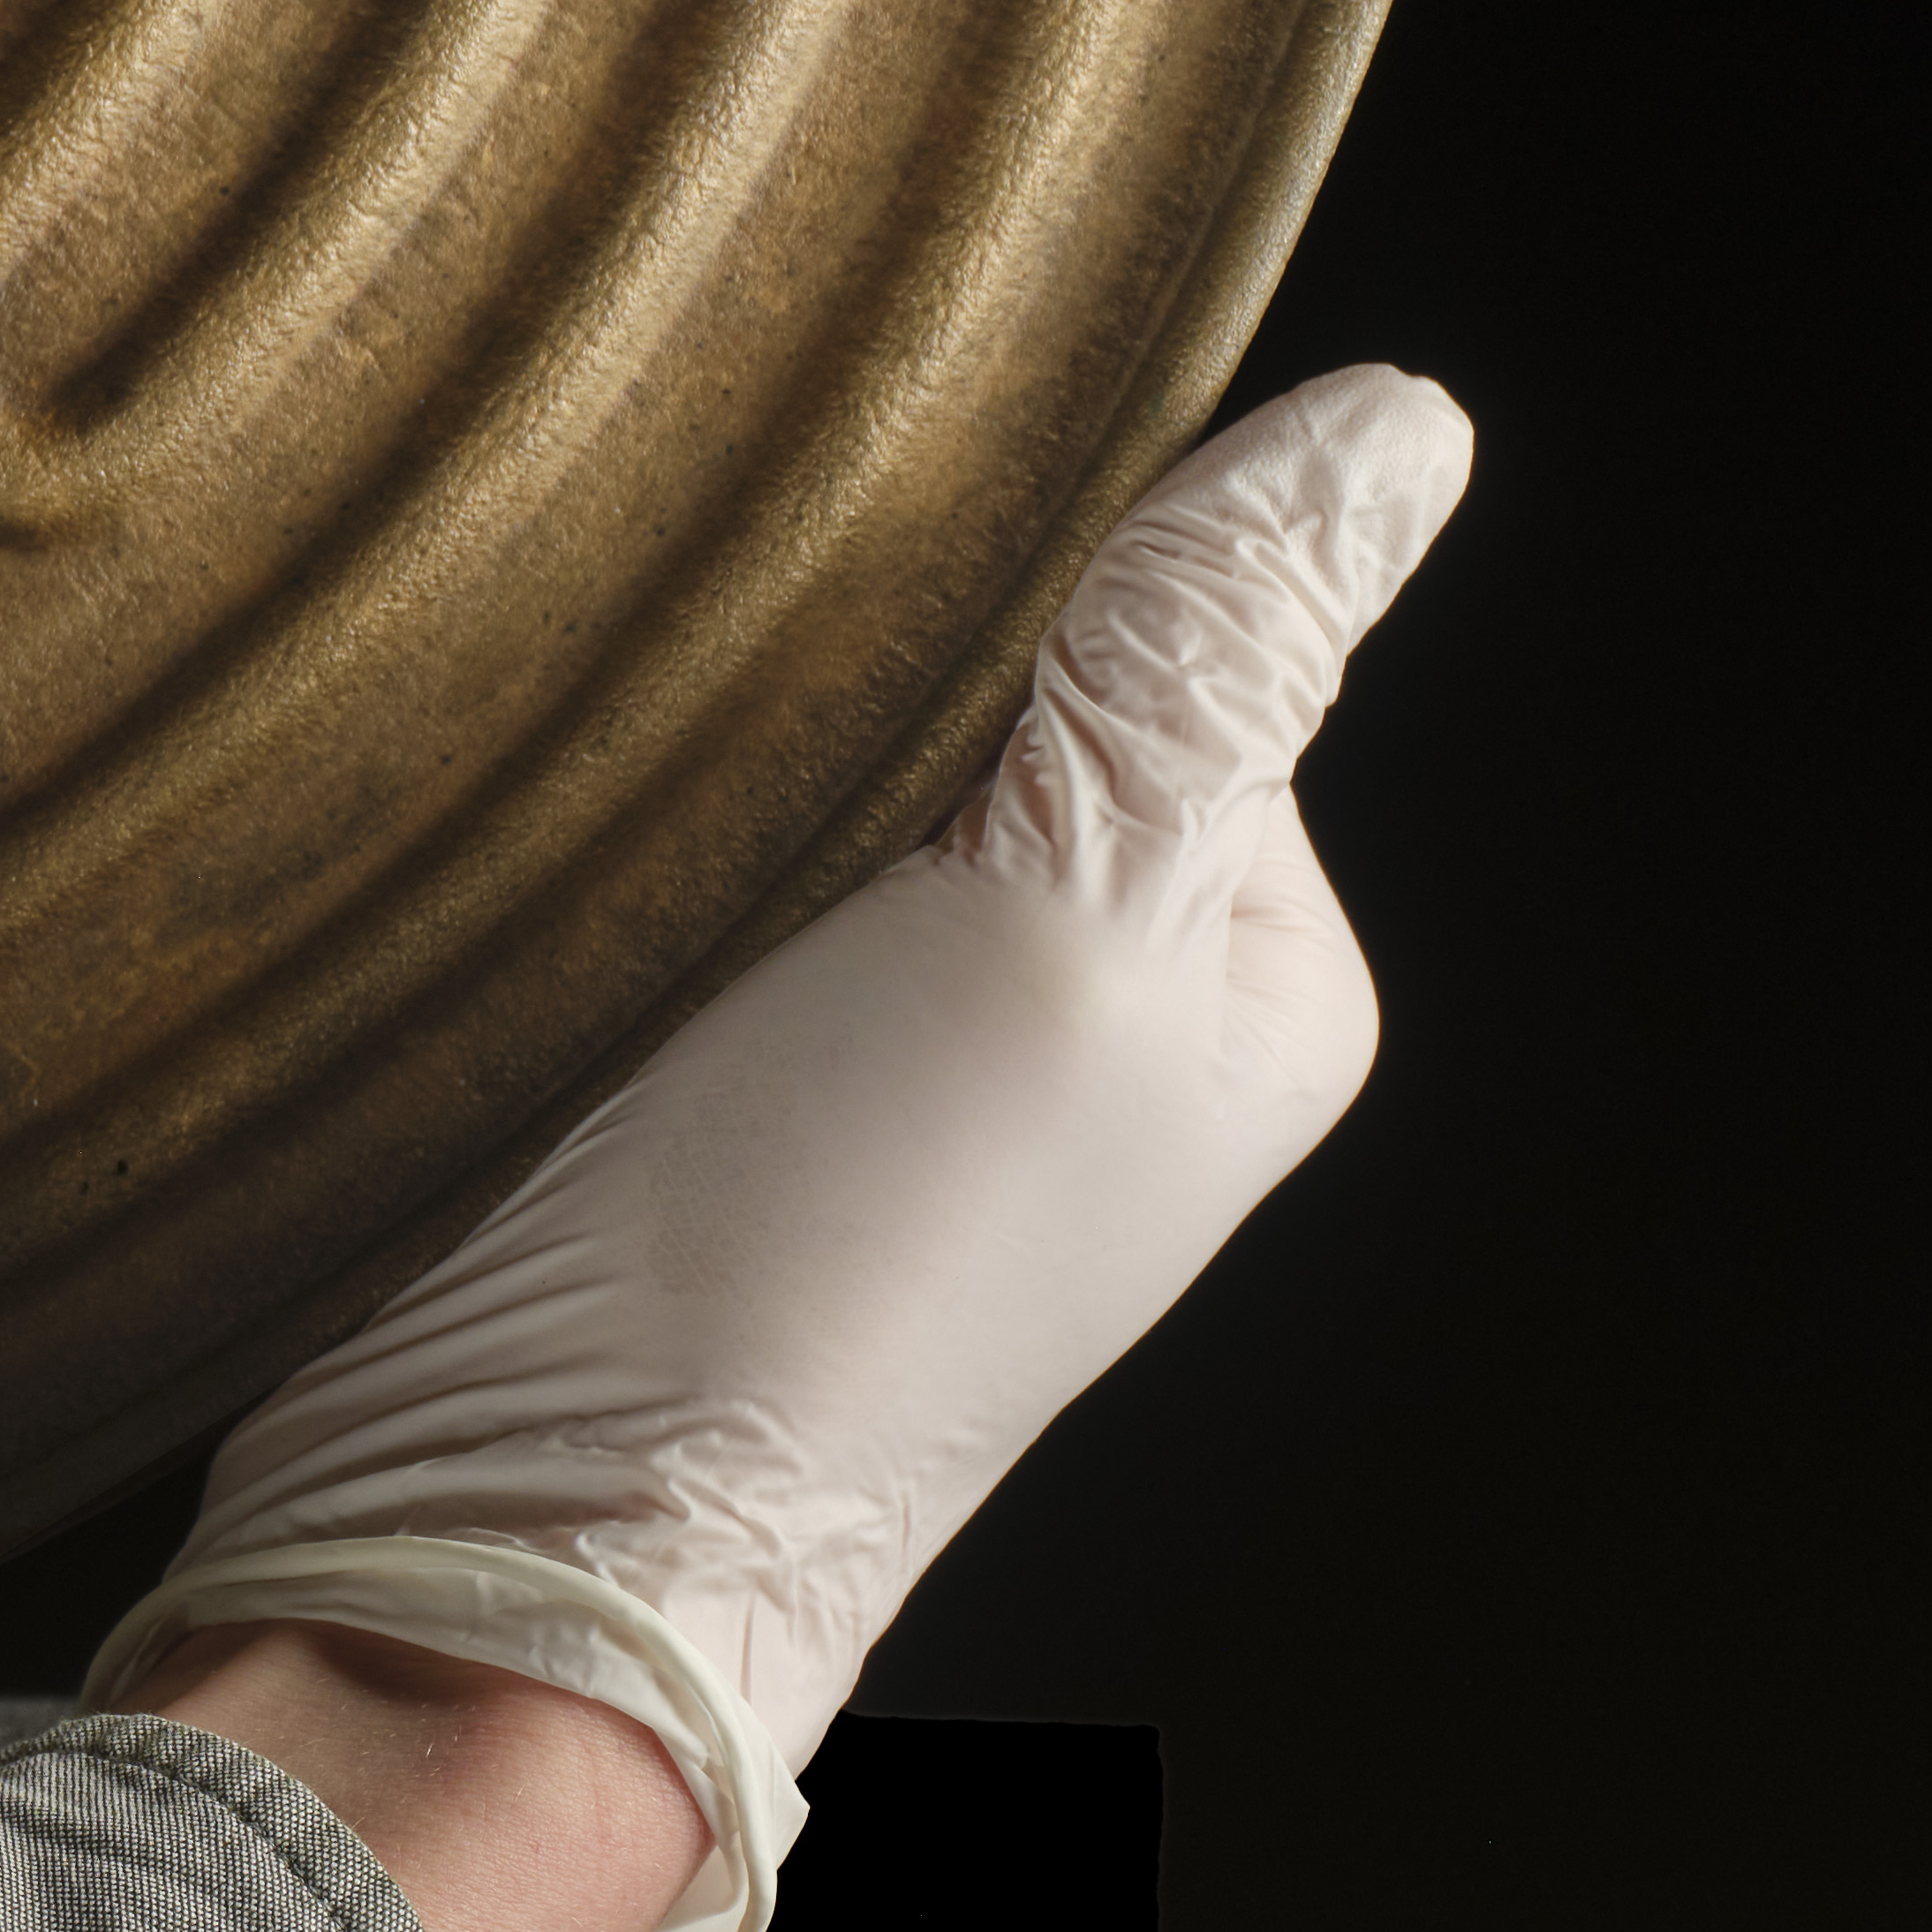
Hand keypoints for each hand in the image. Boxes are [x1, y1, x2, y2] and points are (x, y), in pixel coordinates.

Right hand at [89, 359, 1474, 1931]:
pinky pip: (676, 838)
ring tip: (614, 764)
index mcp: (1246, 969)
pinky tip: (553, 833)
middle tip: (721, 687)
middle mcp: (1095, 1002)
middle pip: (987, 675)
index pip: (1163, 625)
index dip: (1015, 562)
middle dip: (854, 637)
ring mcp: (885, 1040)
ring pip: (812, 745)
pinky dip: (612, 802)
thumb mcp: (1067, 925)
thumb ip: (1206, 668)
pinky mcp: (689, 1058)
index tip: (869, 600)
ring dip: (706, 714)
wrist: (528, 1505)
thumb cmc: (835, 1256)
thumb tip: (1404, 426)